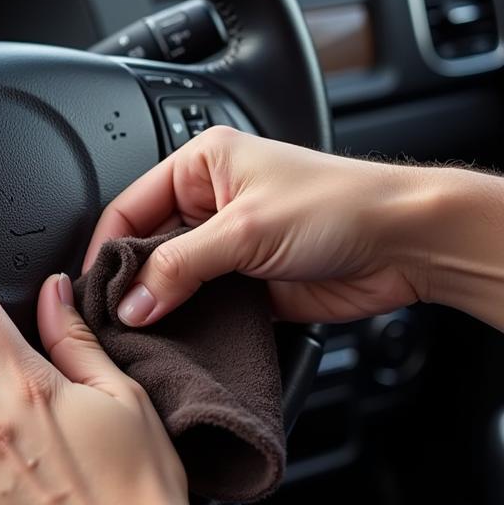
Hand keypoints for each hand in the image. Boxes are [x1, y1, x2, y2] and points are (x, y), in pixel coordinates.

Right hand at [84, 126, 432, 325]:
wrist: (408, 243)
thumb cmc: (341, 204)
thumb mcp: (245, 228)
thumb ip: (181, 266)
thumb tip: (133, 301)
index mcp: (201, 164)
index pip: (130, 206)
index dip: (108, 248)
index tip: (94, 288)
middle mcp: (210, 201)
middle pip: (148, 246)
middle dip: (133, 282)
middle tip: (117, 317)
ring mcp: (228, 244)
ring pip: (173, 280)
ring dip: (161, 306)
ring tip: (142, 334)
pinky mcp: (247, 283)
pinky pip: (203, 305)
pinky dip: (189, 323)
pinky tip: (177, 340)